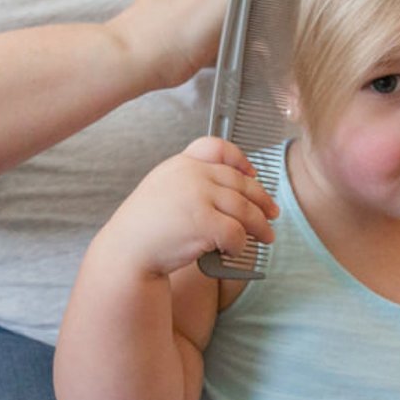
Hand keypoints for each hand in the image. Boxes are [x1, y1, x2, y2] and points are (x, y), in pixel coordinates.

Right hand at [99, 136, 278, 279]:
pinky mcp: (205, 222)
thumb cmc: (145, 228)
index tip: (252, 174)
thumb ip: (189, 181)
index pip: (217, 148)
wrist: (127, 251)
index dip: (240, 159)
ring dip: (260, 226)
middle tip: (272, 214)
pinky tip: (235, 251)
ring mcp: (199, 196)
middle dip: (261, 200)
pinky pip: (237, 233)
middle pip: (240, 183)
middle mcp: (192, 175)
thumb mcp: (162, 189)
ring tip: (267, 237)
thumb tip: (228, 188)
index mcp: (181, 164)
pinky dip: (241, 245)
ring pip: (245, 209)